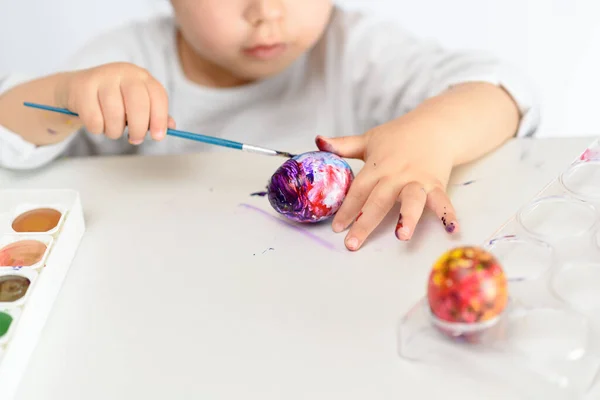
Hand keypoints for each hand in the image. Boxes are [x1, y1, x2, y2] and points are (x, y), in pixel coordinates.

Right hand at [56, 62, 174, 144]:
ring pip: (115, 114)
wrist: (77, 89)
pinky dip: (98, 129)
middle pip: (138, 104)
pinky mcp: (83, 87)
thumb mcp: (136, 104)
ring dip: (115, 131)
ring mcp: (102, 77)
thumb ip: (154, 114)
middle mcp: (123, 72)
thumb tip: (172, 126)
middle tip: (136, 139)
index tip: (158, 137)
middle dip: (139, 128)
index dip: (160, 118)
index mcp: (141, 76)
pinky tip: (98, 124)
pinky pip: (94, 119)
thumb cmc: (114, 100)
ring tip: (113, 130)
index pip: (157, 96)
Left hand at [316, 115, 459, 250]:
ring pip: (411, 199)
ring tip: (401, 236)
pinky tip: (452, 230)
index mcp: (377, 167)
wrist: (435, 126)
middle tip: (353, 243)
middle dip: (365, 222)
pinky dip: (447, 215)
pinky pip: (442, 201)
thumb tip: (317, 141)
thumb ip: (343, 145)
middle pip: (379, 200)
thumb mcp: (368, 139)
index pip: (358, 190)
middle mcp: (396, 175)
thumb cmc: (399, 136)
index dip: (346, 209)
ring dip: (407, 217)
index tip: (337, 228)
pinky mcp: (437, 184)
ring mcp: (418, 180)